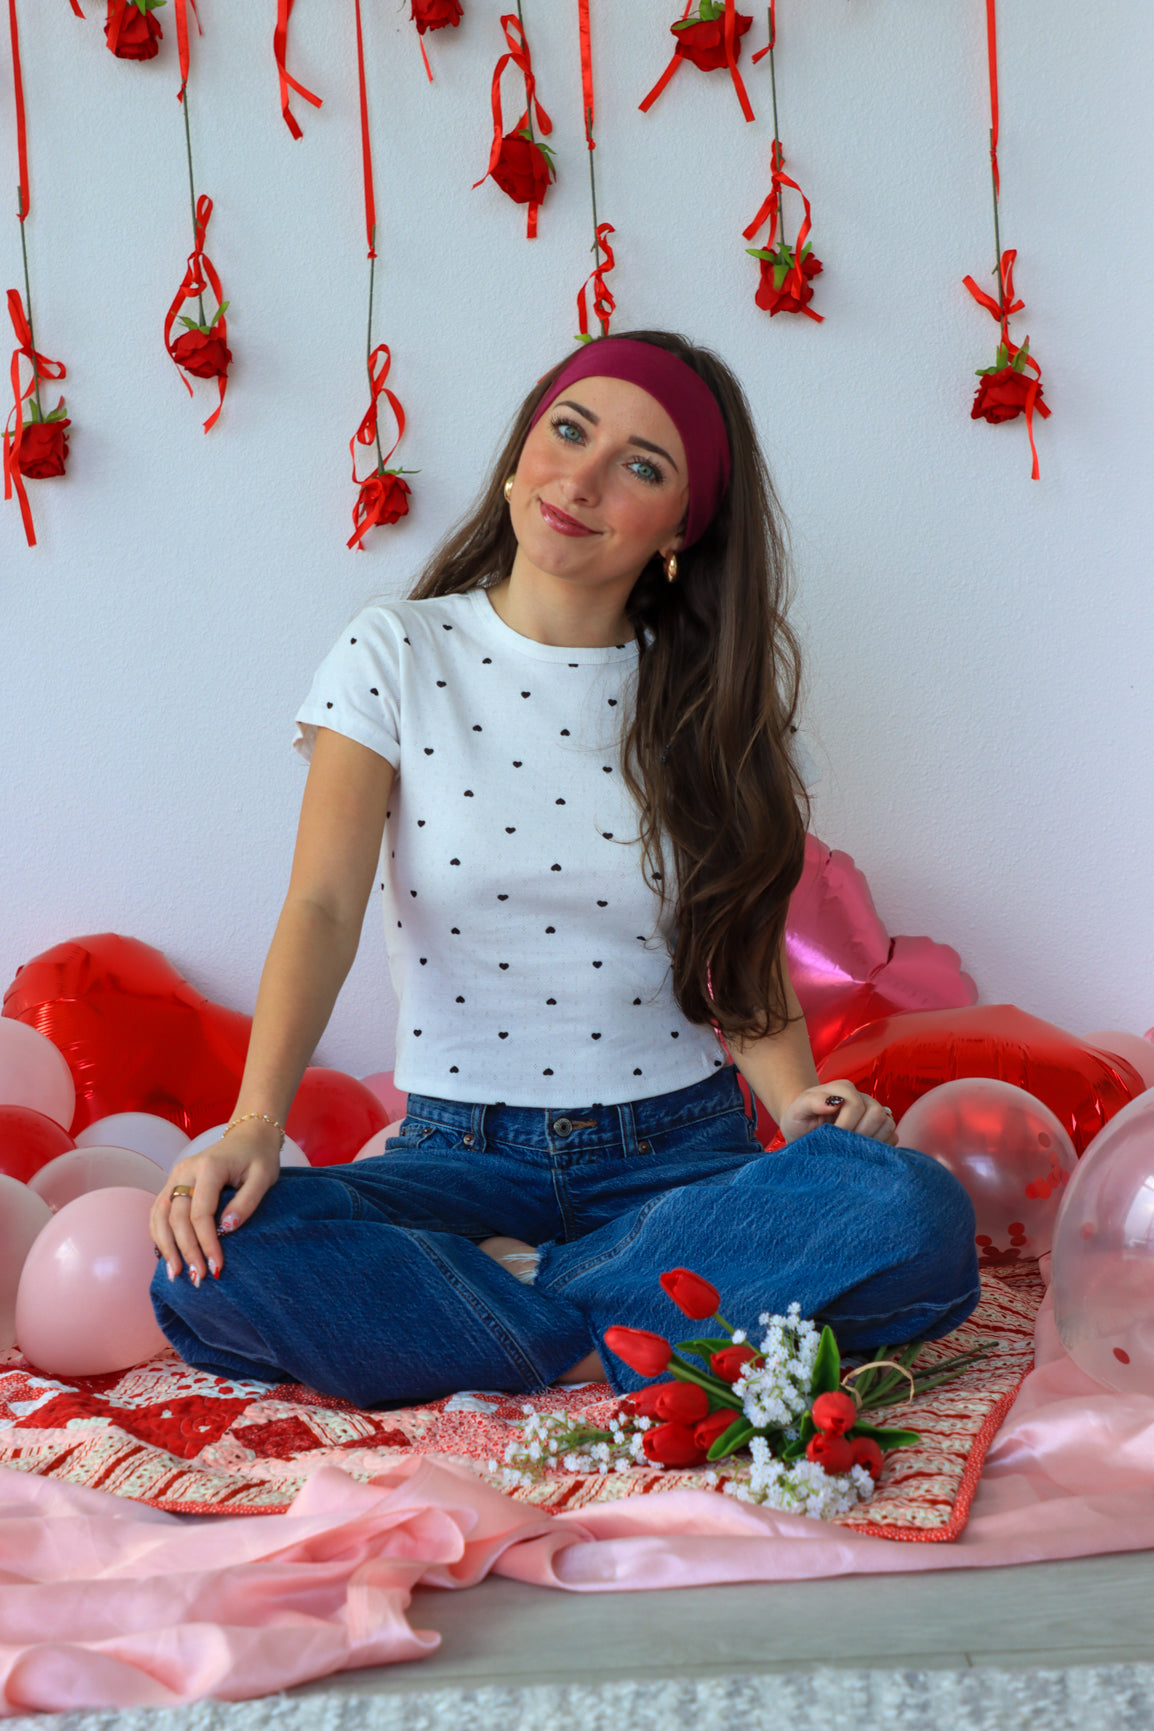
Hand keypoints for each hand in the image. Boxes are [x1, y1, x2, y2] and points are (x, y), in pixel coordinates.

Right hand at [149, 1121, 281, 1286]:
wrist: (248, 1136)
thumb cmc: (259, 1158)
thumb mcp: (264, 1177)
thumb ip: (247, 1201)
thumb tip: (227, 1229)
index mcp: (209, 1167)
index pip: (200, 1212)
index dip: (206, 1242)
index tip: (216, 1267)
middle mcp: (185, 1170)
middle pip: (176, 1217)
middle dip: (186, 1250)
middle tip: (197, 1278)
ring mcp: (175, 1175)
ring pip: (160, 1215)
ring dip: (166, 1246)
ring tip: (175, 1274)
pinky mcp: (172, 1183)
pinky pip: (158, 1211)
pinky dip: (159, 1235)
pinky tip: (167, 1255)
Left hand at [778, 1080, 897, 1145]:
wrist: (803, 1130)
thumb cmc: (799, 1120)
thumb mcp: (797, 1111)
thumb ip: (811, 1102)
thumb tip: (835, 1102)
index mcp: (843, 1089)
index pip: (857, 1106)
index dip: (845, 1126)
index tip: (831, 1137)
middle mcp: (862, 1097)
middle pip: (877, 1114)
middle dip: (859, 1134)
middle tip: (843, 1144)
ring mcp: (874, 1112)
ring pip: (888, 1124)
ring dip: (870, 1142)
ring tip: (851, 1148)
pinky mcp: (880, 1128)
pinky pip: (893, 1136)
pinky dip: (880, 1147)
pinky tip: (861, 1150)